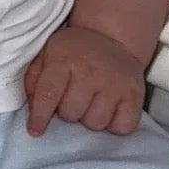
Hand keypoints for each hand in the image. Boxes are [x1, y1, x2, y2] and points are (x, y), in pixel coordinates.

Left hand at [22, 25, 145, 136]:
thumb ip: (34, 82)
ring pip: (95, 124)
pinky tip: (109, 109)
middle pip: (71, 114)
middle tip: (73, 98)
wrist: (112, 38)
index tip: (35, 131)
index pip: (48, 94)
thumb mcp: (46, 57)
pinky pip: (121, 127)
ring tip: (91, 102)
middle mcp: (90, 70)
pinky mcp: (135, 93)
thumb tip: (33, 113)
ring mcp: (115, 82)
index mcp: (63, 58)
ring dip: (90, 118)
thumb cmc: (73, 53)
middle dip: (67, 111)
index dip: (40, 117)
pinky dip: (114, 125)